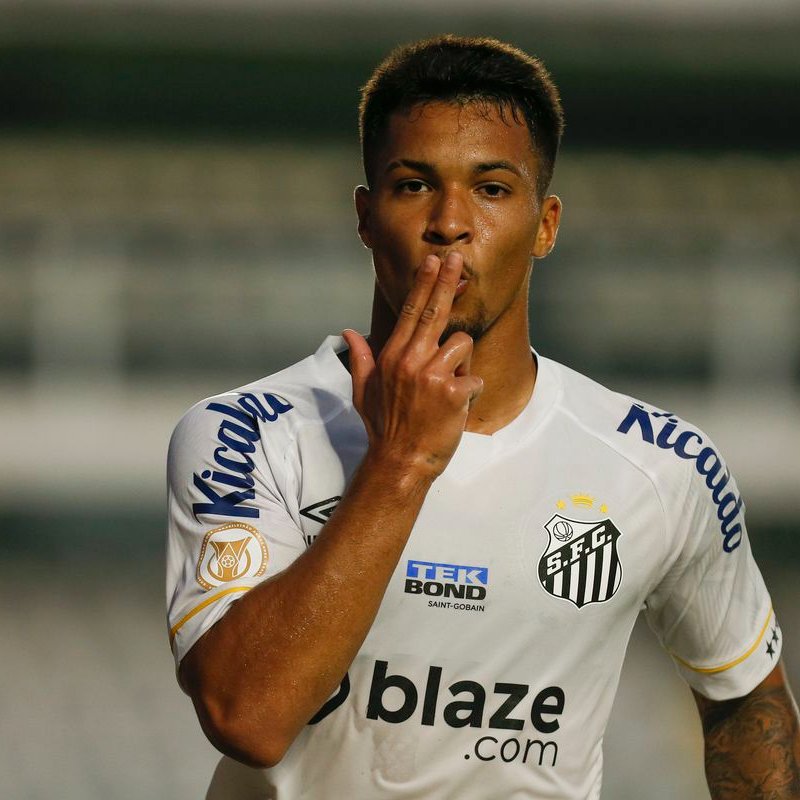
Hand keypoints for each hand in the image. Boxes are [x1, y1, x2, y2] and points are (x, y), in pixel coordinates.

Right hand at [343, 252, 483, 479]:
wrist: (400, 462)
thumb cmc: (385, 427)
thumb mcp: (364, 391)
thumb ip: (361, 358)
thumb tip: (348, 332)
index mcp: (392, 356)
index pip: (409, 312)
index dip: (424, 284)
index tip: (433, 262)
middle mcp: (410, 360)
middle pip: (434, 311)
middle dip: (447, 282)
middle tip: (456, 258)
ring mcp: (431, 375)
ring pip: (461, 345)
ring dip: (461, 364)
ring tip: (448, 388)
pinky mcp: (452, 392)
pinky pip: (473, 378)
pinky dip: (470, 391)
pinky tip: (456, 407)